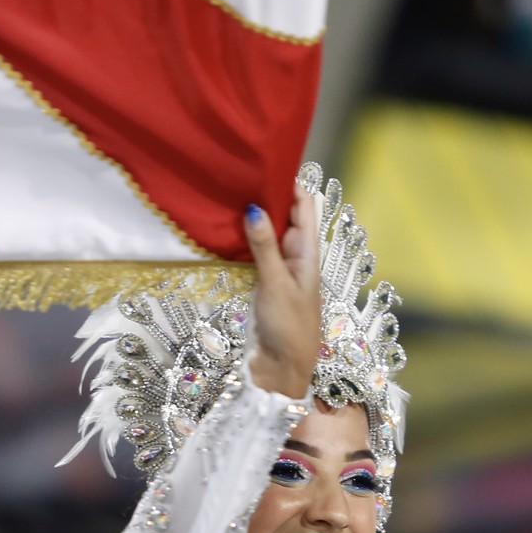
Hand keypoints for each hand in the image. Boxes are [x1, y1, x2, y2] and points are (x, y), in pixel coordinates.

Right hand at [245, 181, 320, 398]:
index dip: (290, 183)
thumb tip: (256, 207)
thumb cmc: (289, 327)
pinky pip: (253, 252)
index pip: (304, 206)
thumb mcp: (276, 283)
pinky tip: (224, 230)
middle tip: (238, 175)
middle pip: (283, 216)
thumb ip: (265, 246)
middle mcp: (294, 256)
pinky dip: (242, 240)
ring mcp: (278, 269)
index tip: (267, 163)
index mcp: (307, 252)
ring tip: (227, 196)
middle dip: (266, 197)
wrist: (283, 369)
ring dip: (252, 218)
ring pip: (266, 234)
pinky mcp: (262, 282)